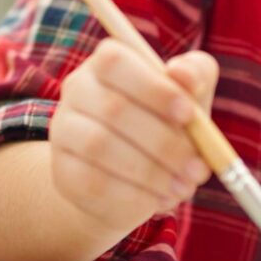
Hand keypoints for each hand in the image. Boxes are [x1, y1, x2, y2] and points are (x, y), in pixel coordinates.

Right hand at [48, 43, 218, 236]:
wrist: (129, 178)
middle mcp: (77, 89)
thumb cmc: (164, 125)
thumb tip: (184, 75)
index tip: (189, 114)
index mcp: (106, 62)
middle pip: (111, 108)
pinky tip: (159, 200)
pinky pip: (93, 183)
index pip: (116, 60)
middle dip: (163, 142)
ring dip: (151, 171)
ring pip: (99, 147)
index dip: (153, 87)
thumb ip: (195, 76)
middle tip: (198, 168)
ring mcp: (63, 131)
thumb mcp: (188, 97)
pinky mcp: (63, 171)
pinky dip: (134, 195)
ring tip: (184, 187)